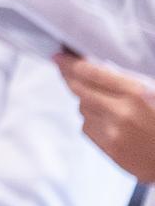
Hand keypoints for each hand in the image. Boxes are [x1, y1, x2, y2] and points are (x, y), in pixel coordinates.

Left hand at [57, 52, 154, 181]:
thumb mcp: (152, 93)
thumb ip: (125, 83)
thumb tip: (93, 68)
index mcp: (136, 93)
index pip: (92, 73)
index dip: (70, 64)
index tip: (59, 57)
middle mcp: (120, 112)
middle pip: (79, 89)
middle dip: (69, 77)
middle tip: (62, 67)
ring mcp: (112, 132)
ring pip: (82, 108)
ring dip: (86, 101)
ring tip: (106, 103)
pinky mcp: (108, 148)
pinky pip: (87, 127)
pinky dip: (92, 121)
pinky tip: (111, 123)